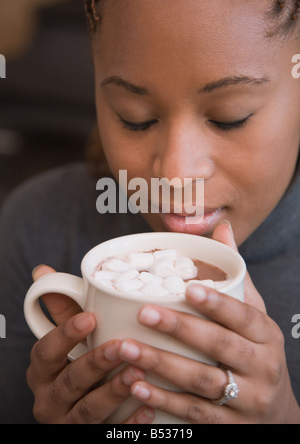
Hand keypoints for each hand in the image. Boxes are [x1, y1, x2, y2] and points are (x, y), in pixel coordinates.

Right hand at [26, 266, 154, 423]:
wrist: (78, 414)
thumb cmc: (75, 365)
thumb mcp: (66, 340)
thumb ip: (60, 310)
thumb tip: (42, 271)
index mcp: (43, 370)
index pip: (45, 352)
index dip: (66, 334)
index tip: (90, 317)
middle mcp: (50, 398)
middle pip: (70, 381)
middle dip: (96, 363)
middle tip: (123, 345)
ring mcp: (68, 422)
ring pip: (88, 411)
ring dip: (114, 392)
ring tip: (139, 373)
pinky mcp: (89, 439)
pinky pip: (108, 434)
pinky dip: (128, 423)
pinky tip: (149, 407)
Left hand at [116, 222, 299, 423]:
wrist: (277, 416)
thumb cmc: (255, 354)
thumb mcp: (254, 316)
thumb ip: (234, 277)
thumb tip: (220, 229)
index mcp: (266, 335)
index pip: (243, 315)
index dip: (216, 302)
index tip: (187, 288)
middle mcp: (262, 367)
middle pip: (219, 347)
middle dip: (180, 329)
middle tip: (143, 313)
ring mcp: (247, 401)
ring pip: (202, 382)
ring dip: (162, 365)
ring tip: (127, 348)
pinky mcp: (230, 428)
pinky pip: (195, 414)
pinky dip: (164, 401)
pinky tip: (137, 386)